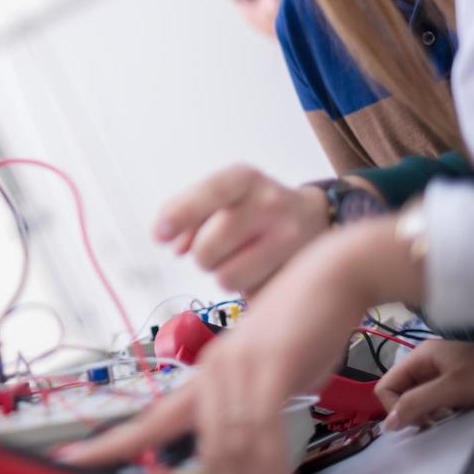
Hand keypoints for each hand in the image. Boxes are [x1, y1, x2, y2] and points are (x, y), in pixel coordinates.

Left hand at [57, 218, 403, 473]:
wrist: (329, 277)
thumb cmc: (301, 328)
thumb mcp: (266, 377)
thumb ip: (250, 412)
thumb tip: (252, 452)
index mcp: (202, 377)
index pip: (147, 420)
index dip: (108, 443)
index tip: (71, 460)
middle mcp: (210, 372)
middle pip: (199, 448)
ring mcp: (236, 367)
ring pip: (228, 444)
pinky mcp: (269, 365)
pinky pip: (259, 429)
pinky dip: (269, 468)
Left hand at [155, 164, 330, 294]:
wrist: (314, 217)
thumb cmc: (253, 205)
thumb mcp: (225, 195)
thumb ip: (191, 213)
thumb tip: (172, 245)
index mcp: (245, 178)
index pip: (210, 192)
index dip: (180, 214)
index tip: (158, 235)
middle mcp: (271, 204)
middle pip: (206, 248)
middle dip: (201, 254)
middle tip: (218, 247)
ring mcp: (289, 240)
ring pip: (225, 278)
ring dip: (223, 274)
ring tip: (241, 257)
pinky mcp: (298, 274)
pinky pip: (250, 295)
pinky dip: (247, 287)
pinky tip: (261, 269)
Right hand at [377, 331, 473, 429]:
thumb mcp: (453, 388)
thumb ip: (418, 403)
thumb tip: (387, 423)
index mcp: (421, 355)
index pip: (387, 384)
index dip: (395, 407)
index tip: (417, 423)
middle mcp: (429, 363)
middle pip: (402, 392)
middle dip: (412, 411)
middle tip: (435, 423)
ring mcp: (446, 375)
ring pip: (420, 400)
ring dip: (429, 414)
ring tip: (449, 419)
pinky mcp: (461, 387)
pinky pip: (439, 404)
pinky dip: (442, 414)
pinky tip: (458, 417)